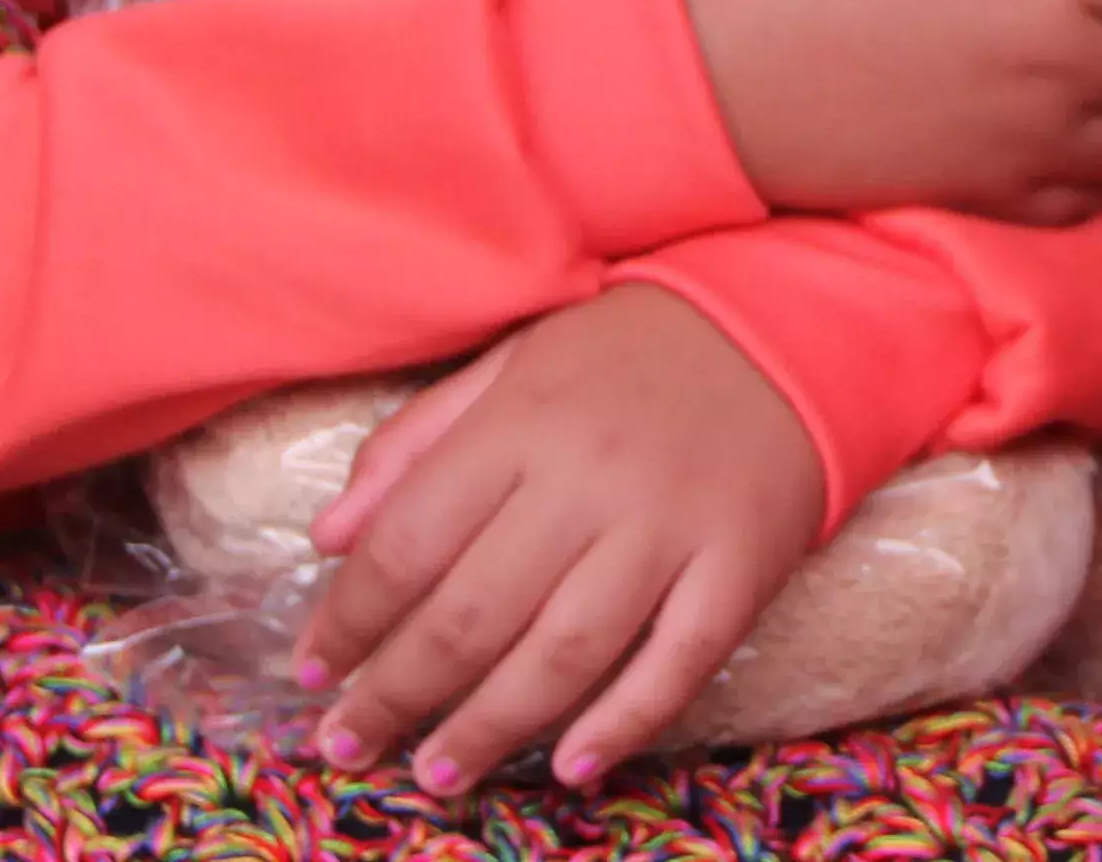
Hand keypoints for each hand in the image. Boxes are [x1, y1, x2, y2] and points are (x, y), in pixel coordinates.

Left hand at [292, 283, 822, 792]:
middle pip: (474, 613)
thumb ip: (416, 442)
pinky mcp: (741, 565)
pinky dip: (622, 723)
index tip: (312, 672)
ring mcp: (671, 527)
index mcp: (521, 423)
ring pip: (565, 652)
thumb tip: (328, 537)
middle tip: (350, 747)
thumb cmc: (631, 351)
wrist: (789, 327)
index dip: (350, 618)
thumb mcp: (511, 363)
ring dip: (491, 727)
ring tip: (437, 773)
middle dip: (398, 694)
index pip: (410, 541)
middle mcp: (590, 479)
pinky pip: (677, 663)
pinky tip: (570, 767)